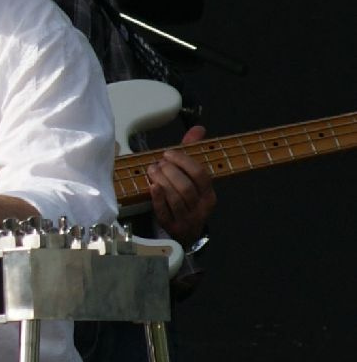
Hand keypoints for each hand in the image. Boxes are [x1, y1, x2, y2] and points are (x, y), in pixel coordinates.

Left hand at [146, 125, 214, 247]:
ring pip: (176, 198)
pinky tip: (152, 186)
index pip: (200, 174)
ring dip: (162, 181)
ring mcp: (187, 219)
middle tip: (157, 163)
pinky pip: (164, 212)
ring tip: (151, 170)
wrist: (185, 233)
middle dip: (170, 171)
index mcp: (209, 194)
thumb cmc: (187, 199)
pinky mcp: (172, 227)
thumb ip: (192, 152)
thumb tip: (198, 128)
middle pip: (187, 186)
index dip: (183, 161)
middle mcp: (201, 208)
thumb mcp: (191, 178)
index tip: (168, 153)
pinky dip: (157, 198)